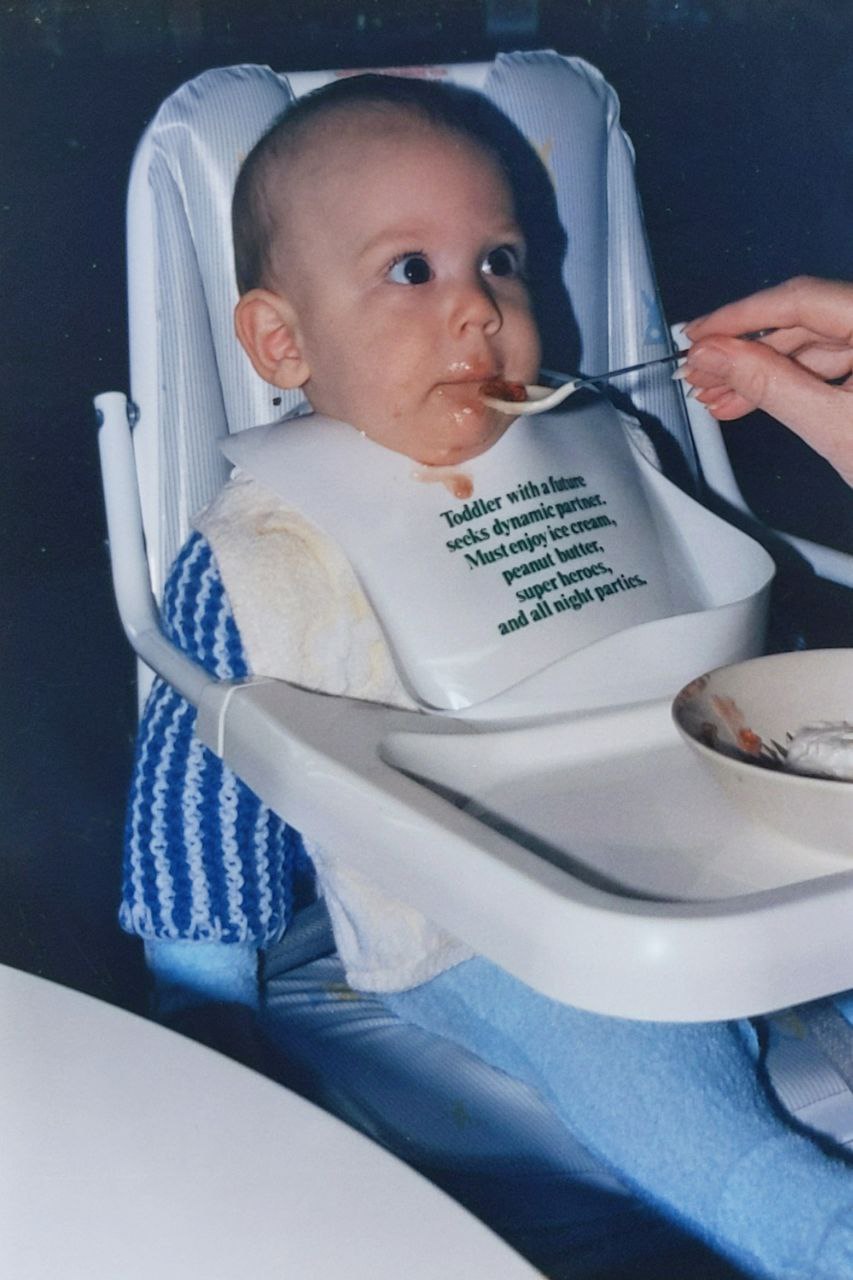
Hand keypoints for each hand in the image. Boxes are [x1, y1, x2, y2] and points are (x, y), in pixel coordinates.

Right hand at [682, 276, 852, 484]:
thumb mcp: (836, 429)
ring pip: (818, 344)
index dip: (740, 316)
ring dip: (765, 371)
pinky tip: (758, 401)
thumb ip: (768, 386)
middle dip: (748, 351)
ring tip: (721, 398)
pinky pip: (836, 363)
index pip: (801, 299)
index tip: (698, 333)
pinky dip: (795, 383)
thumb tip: (716, 355)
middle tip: (701, 373)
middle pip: (807, 320)